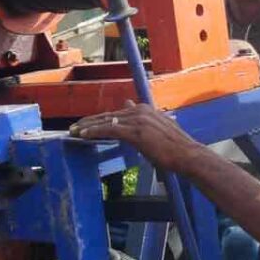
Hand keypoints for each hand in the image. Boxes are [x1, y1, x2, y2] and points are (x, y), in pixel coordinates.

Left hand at [69, 100, 203, 172]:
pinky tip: (83, 135)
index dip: (100, 119)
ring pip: (106, 120)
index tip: (87, 124)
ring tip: (74, 131)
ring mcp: (138, 120)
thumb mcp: (157, 129)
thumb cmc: (174, 147)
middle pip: (108, 115)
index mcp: (145, 110)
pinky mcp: (135, 131)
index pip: (117, 113)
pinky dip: (94, 131)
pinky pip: (109, 129)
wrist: (186, 154)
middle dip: (89, 121)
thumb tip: (128, 104)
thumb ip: (142, 119)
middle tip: (74, 127)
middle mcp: (140, 111)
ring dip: (87, 126)